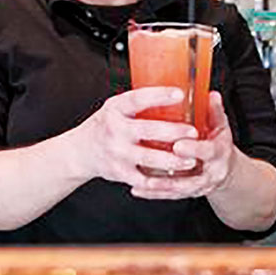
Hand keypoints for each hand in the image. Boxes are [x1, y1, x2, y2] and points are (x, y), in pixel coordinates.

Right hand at [73, 87, 201, 187]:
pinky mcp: (119, 172)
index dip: (159, 96)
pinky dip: (161, 181)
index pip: (138, 99)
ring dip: (173, 160)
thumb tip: (174, 93)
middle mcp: (115, 130)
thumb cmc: (105, 126)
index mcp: (115, 109)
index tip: (180, 94)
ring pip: (149, 157)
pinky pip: (144, 178)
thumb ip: (138, 104)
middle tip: (194, 133)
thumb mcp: (115, 108)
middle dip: (174, 132)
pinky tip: (176, 178)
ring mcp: (117, 153)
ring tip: (191, 160)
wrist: (80, 152)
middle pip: (148, 130)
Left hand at [130, 92, 237, 201]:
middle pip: (192, 176)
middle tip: (152, 164)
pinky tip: (137, 189)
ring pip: (179, 190)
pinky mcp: (187, 193)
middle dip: (173, 172)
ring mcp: (199, 186)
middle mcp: (211, 173)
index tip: (178, 144)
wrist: (225, 169)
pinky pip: (170, 196)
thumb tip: (212, 95)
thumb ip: (215, 112)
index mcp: (219, 153)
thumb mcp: (220, 126)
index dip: (194, 149)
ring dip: (160, 187)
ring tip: (141, 181)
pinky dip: (153, 194)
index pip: (208, 152)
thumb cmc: (218, 143)